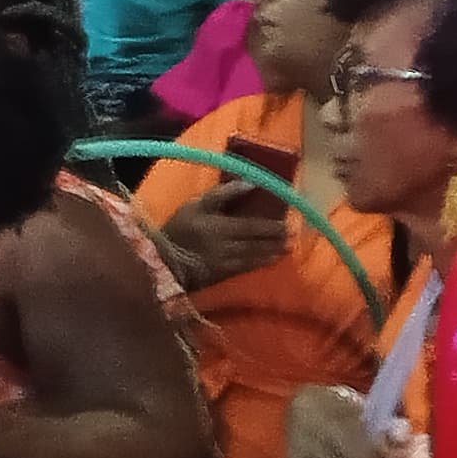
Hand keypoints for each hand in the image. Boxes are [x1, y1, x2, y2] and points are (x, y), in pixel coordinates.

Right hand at [162, 187, 290, 288]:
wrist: (164, 259)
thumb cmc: (178, 227)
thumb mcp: (195, 204)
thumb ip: (222, 193)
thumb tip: (250, 183)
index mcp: (220, 226)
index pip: (252, 226)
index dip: (271, 226)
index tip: (287, 224)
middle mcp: (227, 246)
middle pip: (257, 242)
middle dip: (275, 240)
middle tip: (292, 237)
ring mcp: (226, 262)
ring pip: (254, 256)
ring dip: (271, 252)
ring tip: (286, 249)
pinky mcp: (222, 274)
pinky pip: (245, 268)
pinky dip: (259, 264)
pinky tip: (269, 261)